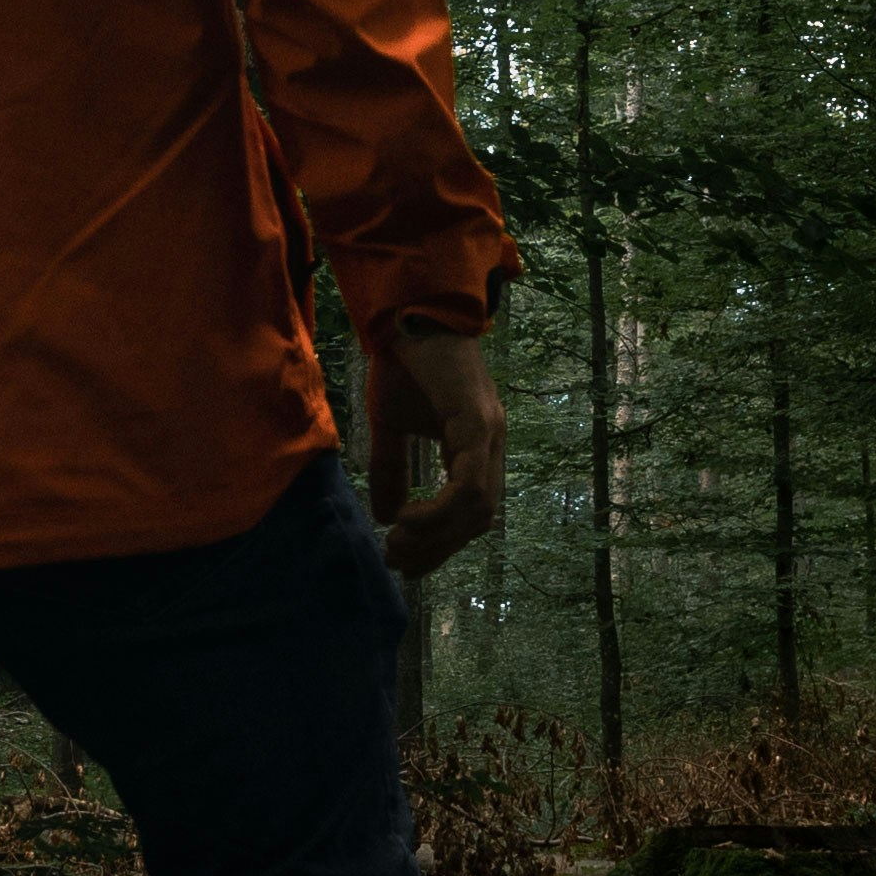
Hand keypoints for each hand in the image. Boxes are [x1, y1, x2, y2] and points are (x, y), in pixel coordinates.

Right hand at [368, 317, 505, 579]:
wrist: (406, 313)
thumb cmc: (402, 362)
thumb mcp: (390, 427)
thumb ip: (391, 470)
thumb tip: (384, 514)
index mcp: (477, 444)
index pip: (472, 511)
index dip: (442, 543)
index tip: (405, 560)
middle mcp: (492, 442)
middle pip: (479, 520)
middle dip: (438, 549)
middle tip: (398, 561)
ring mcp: (489, 433)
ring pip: (479, 510)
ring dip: (437, 537)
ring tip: (398, 543)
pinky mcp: (477, 424)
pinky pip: (469, 486)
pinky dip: (440, 512)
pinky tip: (407, 519)